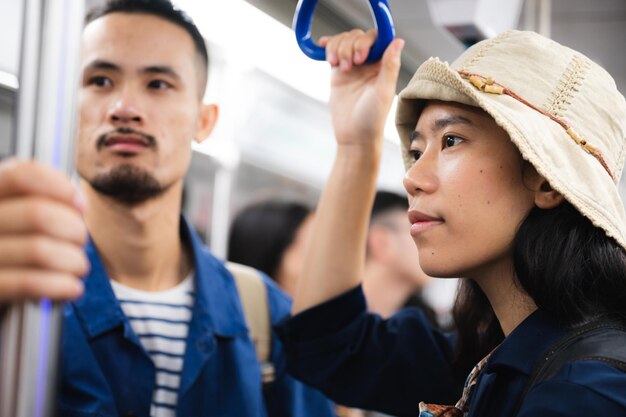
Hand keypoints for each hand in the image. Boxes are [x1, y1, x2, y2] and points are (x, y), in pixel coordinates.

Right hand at [0, 159, 87, 301]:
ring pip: (38, 250)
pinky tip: (72, 287)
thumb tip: (78, 202)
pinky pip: (30, 284)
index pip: (22, 175)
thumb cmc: (18, 244)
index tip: (80, 204)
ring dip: (73, 261)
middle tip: (80, 241)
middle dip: (74, 229)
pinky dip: (61, 285)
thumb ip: (46, 198)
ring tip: (78, 266)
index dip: (61, 188)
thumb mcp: (22, 213)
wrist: (1, 296)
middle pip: (37, 214)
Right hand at [321, 29, 403, 148]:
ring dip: (338, 48)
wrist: (354, 136)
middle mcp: (369, 63)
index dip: (366, 41)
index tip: (361, 56)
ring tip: (339, 66)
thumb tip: (398, 41)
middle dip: (350, 46)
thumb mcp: (383, 92)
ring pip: (344, 41)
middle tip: (349, 67)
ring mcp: (353, 66)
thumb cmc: (372, 118)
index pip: (377, 38)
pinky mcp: (338, 73)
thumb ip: (389, 66)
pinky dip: (327, 46)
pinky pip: (333, 51)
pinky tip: (322, 47)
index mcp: (384, 65)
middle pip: (357, 37)